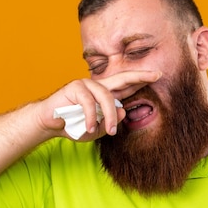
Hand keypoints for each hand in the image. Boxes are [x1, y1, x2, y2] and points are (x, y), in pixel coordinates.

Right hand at [36, 70, 161, 140]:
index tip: (158, 75)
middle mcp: (98, 86)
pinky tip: (89, 128)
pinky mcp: (75, 87)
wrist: (50, 124)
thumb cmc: (74, 125)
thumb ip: (109, 123)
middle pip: (122, 78)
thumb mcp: (95, 130)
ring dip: (109, 116)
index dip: (141, 80)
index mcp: (105, 94)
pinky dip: (90, 117)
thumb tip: (123, 112)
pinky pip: (89, 103)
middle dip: (140, 76)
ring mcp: (87, 84)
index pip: (126, 85)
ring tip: (109, 132)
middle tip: (156, 75)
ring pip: (106, 97)